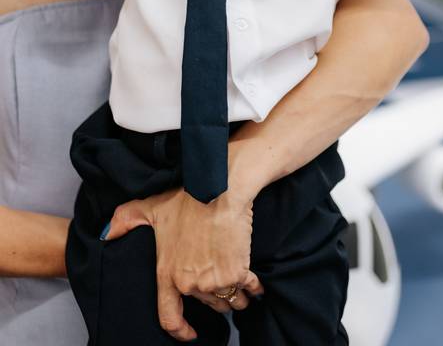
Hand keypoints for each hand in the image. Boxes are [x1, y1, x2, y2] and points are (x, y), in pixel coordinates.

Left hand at [103, 187, 263, 341]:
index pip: (169, 317)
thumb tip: (107, 235)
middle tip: (219, 280)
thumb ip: (125, 221)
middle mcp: (190, 283)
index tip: (190, 333)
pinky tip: (255, 284)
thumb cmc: (187, 198)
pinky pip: (249, 289)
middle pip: (207, 305)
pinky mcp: (237, 274)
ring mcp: (214, 281)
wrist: (220, 190)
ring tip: (237, 282)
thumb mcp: (150, 208)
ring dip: (235, 295)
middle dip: (214, 296)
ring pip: (229, 300)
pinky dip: (254, 288)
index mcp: (167, 274)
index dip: (180, 331)